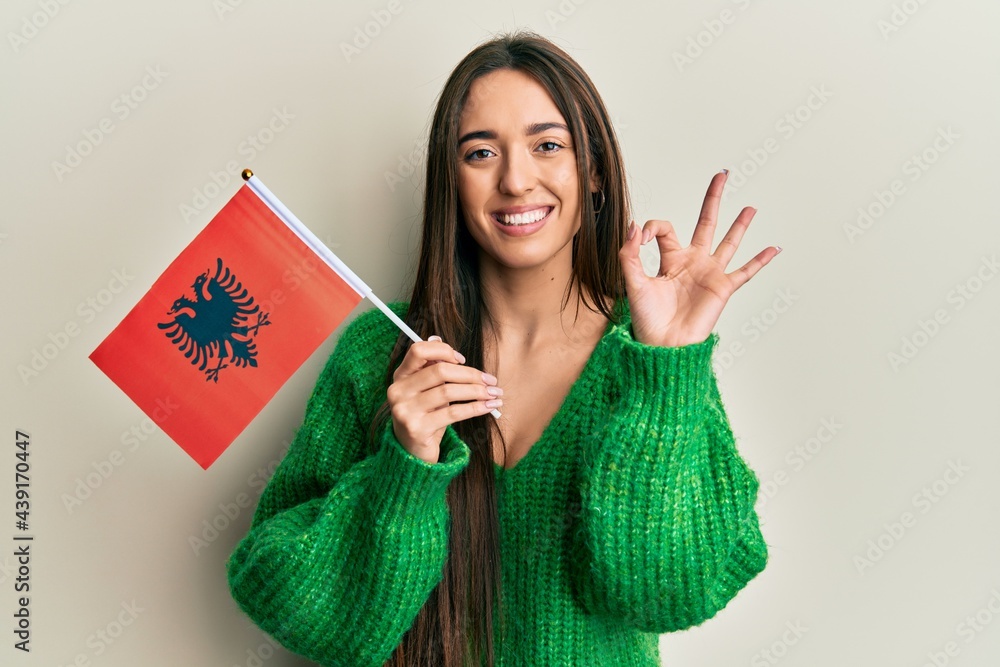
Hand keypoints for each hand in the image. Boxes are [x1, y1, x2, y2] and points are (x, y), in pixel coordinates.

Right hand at [387, 336, 502, 463]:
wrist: (412, 454)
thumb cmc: (425, 416)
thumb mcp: (426, 391)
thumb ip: (432, 368)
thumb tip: (439, 338)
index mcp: (400, 377)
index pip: (418, 350)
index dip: (443, 350)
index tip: (462, 359)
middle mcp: (398, 392)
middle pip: (440, 370)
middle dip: (470, 374)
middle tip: (491, 380)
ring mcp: (405, 411)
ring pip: (448, 391)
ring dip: (477, 391)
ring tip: (494, 394)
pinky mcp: (417, 428)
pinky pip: (453, 413)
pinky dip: (475, 408)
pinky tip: (488, 406)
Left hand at [618, 170, 780, 347]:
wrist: (663, 344)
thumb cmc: (646, 319)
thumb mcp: (633, 283)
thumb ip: (630, 254)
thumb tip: (635, 225)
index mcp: (669, 259)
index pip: (664, 229)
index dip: (651, 227)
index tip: (641, 237)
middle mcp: (692, 262)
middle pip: (705, 223)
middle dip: (713, 199)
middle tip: (722, 175)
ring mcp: (709, 273)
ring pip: (728, 242)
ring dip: (740, 225)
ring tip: (750, 207)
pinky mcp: (723, 288)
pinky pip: (746, 272)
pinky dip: (760, 260)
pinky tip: (774, 248)